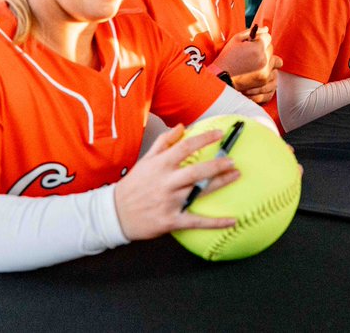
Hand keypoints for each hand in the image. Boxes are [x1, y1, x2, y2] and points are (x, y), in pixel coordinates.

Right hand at [113, 125, 241, 240]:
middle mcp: (166, 183)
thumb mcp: (146, 161)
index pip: (185, 148)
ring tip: (235, 176)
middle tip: (232, 161)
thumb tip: (181, 127)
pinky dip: (215, 222)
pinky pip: (196, 221)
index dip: (203, 139)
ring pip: (198, 192)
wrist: (114, 214)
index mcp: (160, 166)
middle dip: (216, 165)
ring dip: (220, 184)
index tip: (219, 134)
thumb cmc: (133, 185)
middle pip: (196, 171)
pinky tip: (232, 220)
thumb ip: (164, 143)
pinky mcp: (171, 220)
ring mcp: (169, 202)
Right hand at [213, 29, 278, 102]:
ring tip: (253, 62)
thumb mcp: (237, 39)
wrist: (221, 77)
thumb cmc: (227, 56)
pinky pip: (272, 71)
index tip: (251, 43)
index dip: (259, 39)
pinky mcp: (265, 80)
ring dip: (266, 59)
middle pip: (271, 48)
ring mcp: (265, 71)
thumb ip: (253, 32)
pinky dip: (266, 69)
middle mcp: (264, 59)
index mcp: (258, 48)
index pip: (268, 37)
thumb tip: (266, 29)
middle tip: (249, 53)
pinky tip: (255, 70)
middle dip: (263, 48)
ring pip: (274, 59)